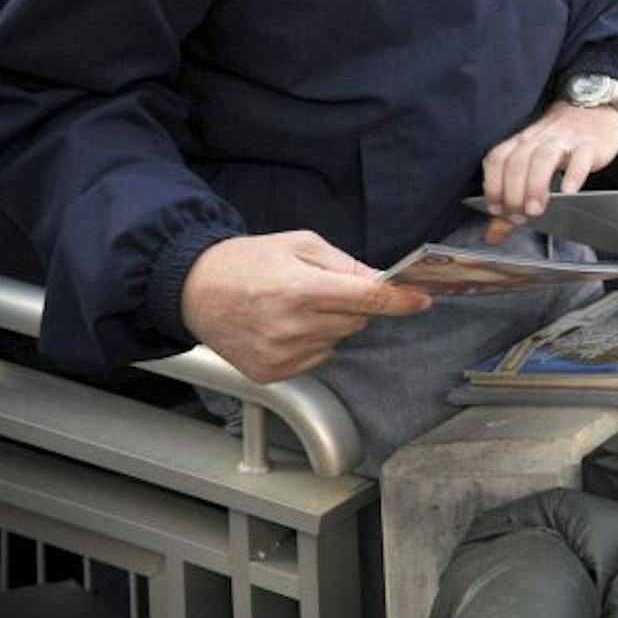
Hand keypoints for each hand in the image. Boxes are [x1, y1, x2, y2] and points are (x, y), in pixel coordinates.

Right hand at [181, 231, 431, 382]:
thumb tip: (384, 282)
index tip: (422, 300)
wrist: (195, 289)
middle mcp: (292, 327)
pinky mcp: (272, 372)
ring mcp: (281, 354)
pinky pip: (316, 358)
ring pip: (338, 340)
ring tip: (294, 306)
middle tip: (323, 289)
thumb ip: (346, 265)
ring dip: (330, 324)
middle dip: (353, 305)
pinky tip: (283, 326)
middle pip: (357, 320)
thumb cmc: (248, 261)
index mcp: (300, 288)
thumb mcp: (300, 245)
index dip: (400, 300)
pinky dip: (311, 342)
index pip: (367, 299)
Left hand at [480, 101, 617, 241]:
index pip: (497, 160)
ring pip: (544, 158)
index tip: (498, 210)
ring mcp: (565, 140)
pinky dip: (573, 175)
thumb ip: (513, 200)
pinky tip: (569, 191)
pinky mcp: (589, 144)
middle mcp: (538, 139)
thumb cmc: (560, 141)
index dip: (493, 186)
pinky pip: (580, 158)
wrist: (593, 109)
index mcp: (521, 142)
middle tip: (520, 216)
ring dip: (536, 185)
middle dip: (514, 193)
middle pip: (518, 162)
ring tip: (537, 209)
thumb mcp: (534, 163)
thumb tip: (493, 234)